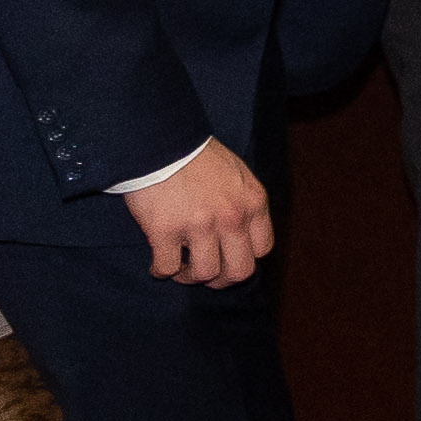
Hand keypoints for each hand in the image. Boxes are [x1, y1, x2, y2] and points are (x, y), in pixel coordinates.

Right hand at [121, 141, 274, 287]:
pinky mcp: (166, 230)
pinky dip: (161, 271)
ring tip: (179, 268)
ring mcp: (200, 226)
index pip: (263, 249)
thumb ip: (242, 203)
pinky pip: (167, 267)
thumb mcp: (237, 175)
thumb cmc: (197, 156)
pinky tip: (158, 264)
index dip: (244, 257)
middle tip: (204, 273)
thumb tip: (240, 233)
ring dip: (190, 277)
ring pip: (204, 274)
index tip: (228, 256)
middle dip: (221, 279)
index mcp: (253, 202)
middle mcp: (232, 217)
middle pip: (239, 271)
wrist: (161, 140)